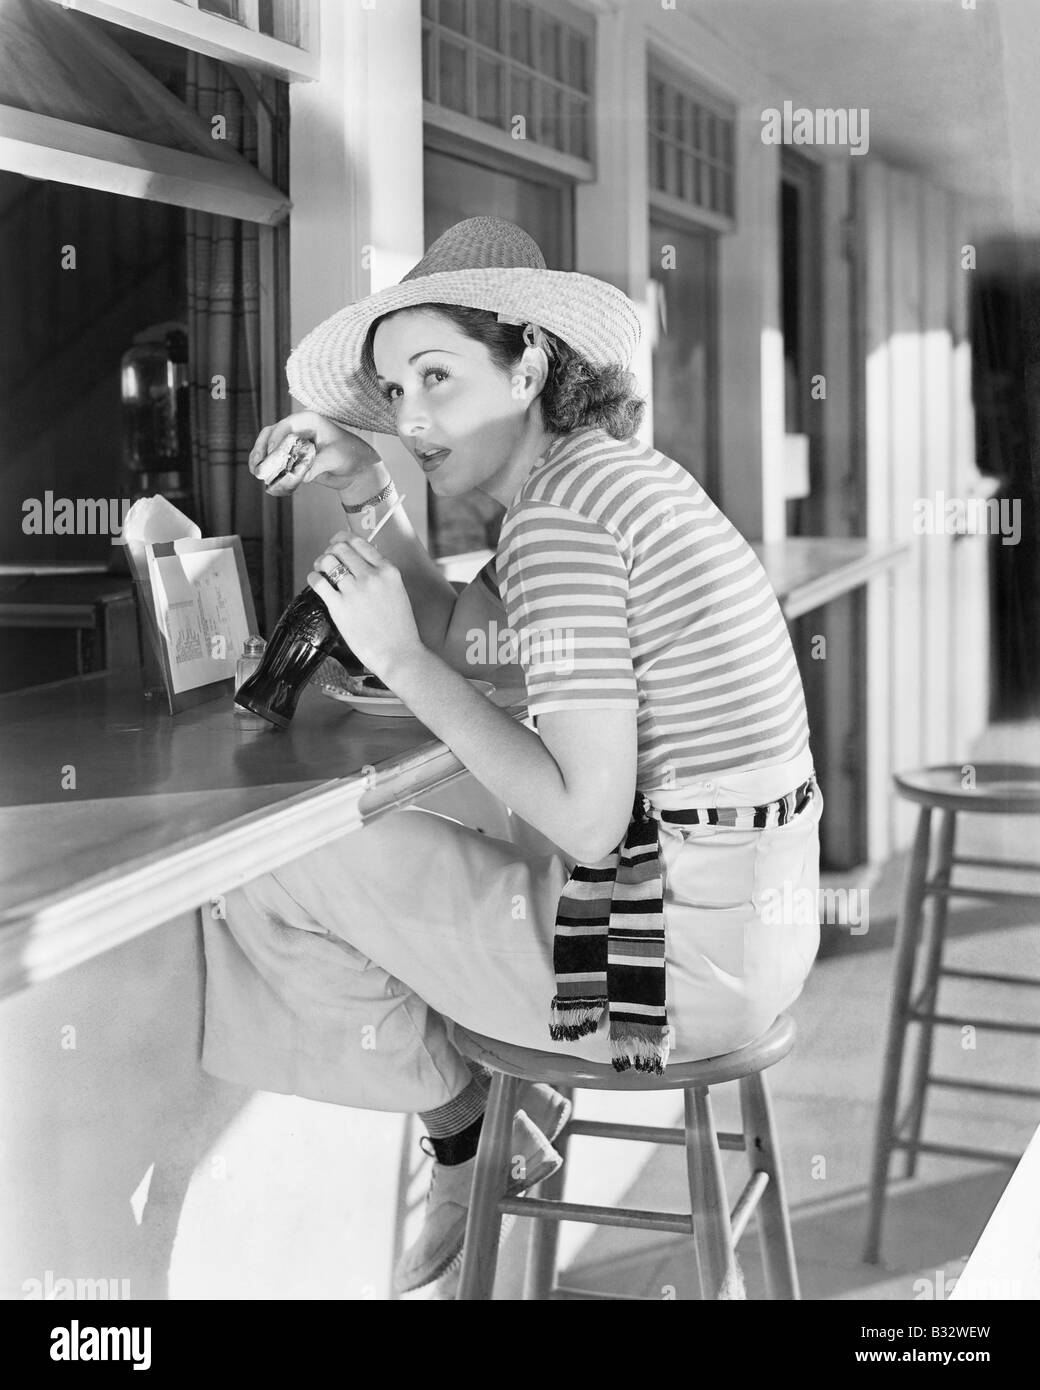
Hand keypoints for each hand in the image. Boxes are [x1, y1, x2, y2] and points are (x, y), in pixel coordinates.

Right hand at [249, 412, 383, 497]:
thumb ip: (318, 465)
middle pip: (272, 433)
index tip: (272, 454)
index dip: (276, 438)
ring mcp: (292, 441)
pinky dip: (267, 466)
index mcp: (309, 420)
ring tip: (256, 472)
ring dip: (260, 457)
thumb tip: (302, 476)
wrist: (356, 470)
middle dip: (262, 448)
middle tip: (259, 465)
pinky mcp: (291, 455)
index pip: (286, 425)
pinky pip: (274, 458)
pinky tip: (263, 476)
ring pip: (268, 445)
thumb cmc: (349, 456)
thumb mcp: (335, 458)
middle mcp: (298, 428)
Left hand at [309, 533, 422, 681]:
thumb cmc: (400, 629)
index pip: (360, 542)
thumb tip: (360, 564)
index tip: (337, 542)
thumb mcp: (398, 593)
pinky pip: (318, 582)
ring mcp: (355, 591)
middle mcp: (372, 577)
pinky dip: (313, 578)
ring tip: (320, 570)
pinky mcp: (340, 607)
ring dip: (320, 562)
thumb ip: (382, 576)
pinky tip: (315, 582)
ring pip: (327, 561)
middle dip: (330, 550)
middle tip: (327, 559)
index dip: (343, 539)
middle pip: (341, 548)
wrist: (399, 654)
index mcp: (388, 571)